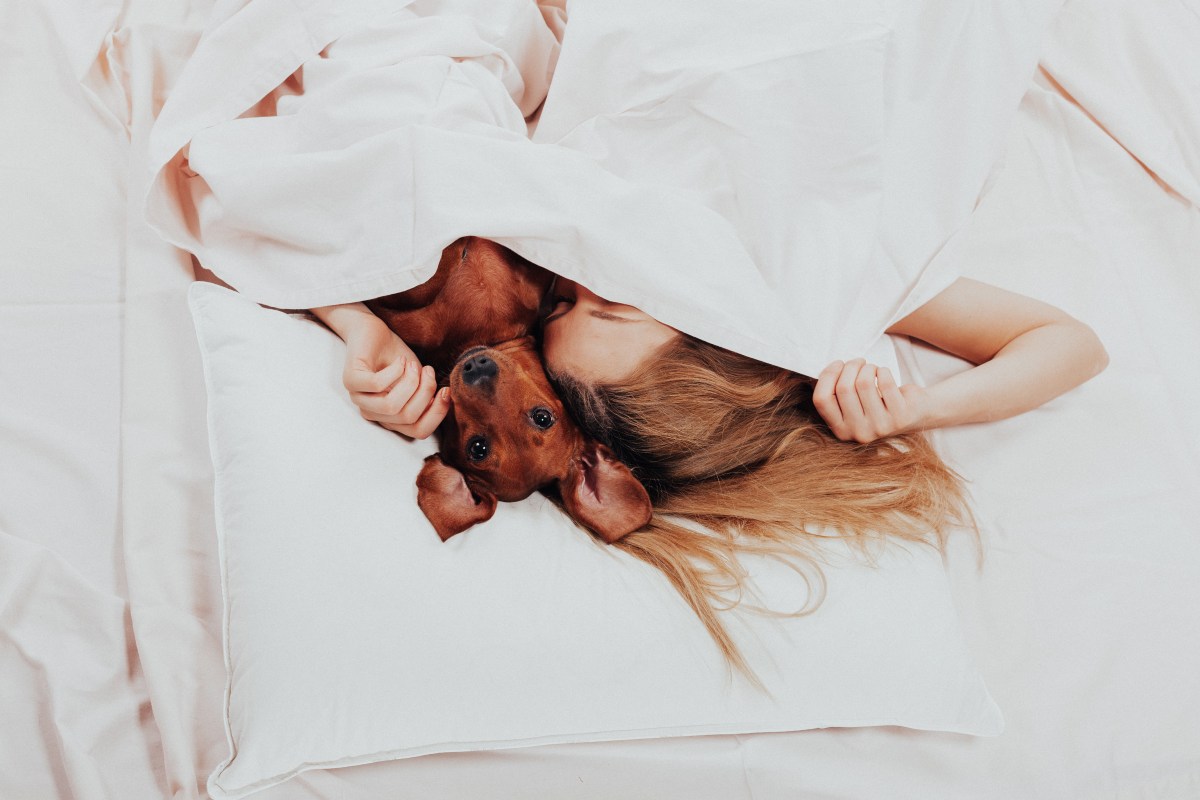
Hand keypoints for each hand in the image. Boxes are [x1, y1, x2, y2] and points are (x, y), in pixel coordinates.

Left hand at [341, 316, 450, 438]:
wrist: (373, 330)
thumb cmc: (397, 357)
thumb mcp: (419, 379)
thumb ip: (427, 396)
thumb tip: (444, 402)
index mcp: (391, 418)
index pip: (418, 431)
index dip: (437, 414)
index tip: (446, 391)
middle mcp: (373, 413)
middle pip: (408, 418)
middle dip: (425, 392)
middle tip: (429, 371)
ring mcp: (359, 398)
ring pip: (391, 406)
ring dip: (410, 383)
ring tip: (414, 365)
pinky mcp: (351, 380)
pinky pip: (377, 385)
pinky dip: (395, 372)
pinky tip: (400, 361)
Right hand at [813, 359, 928, 442]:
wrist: (915, 414)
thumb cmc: (877, 403)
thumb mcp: (852, 405)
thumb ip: (835, 393)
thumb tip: (828, 371)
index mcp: (841, 431)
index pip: (822, 399)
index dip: (828, 375)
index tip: (838, 363)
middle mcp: (858, 433)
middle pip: (843, 388)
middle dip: (850, 366)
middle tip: (859, 362)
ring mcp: (880, 427)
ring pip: (864, 383)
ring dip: (868, 368)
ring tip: (872, 369)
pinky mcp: (900, 416)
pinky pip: (885, 382)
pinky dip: (883, 371)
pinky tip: (884, 374)